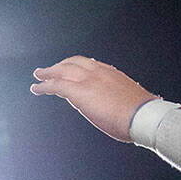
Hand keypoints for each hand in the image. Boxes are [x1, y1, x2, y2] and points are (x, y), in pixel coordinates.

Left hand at [30, 56, 154, 141]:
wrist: (143, 116)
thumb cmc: (142, 115)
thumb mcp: (132, 101)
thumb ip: (122, 100)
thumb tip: (125, 109)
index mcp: (111, 73)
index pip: (90, 64)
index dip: (76, 66)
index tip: (70, 68)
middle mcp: (98, 71)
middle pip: (72, 63)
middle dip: (59, 66)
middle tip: (49, 70)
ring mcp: (88, 80)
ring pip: (61, 71)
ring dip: (48, 73)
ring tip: (39, 76)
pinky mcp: (79, 91)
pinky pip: (56, 85)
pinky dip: (44, 86)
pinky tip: (37, 88)